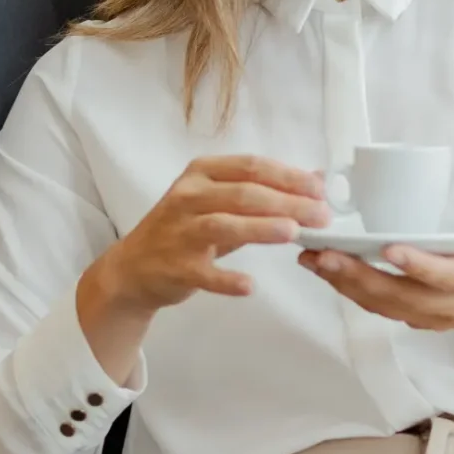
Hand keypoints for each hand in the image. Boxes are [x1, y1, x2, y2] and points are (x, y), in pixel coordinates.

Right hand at [88, 155, 329, 313]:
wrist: (133, 268)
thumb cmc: (187, 228)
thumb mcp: (221, 201)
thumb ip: (266, 190)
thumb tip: (318, 178)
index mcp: (203, 173)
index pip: (251, 166)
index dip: (288, 176)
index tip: (320, 188)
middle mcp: (188, 196)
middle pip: (243, 194)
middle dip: (286, 202)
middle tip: (320, 215)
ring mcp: (179, 232)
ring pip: (224, 225)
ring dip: (260, 228)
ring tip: (293, 233)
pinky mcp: (174, 267)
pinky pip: (204, 273)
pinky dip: (226, 279)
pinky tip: (249, 286)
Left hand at [298, 198, 453, 351]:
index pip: (448, 277)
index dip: (419, 265)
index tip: (390, 247)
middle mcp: (453, 304)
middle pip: (403, 297)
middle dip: (362, 278)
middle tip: (327, 254)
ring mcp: (431, 316)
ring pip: (385, 306)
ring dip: (346, 285)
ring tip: (314, 259)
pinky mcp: (414, 317)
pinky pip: (379, 308)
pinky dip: (349, 290)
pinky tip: (325, 269)